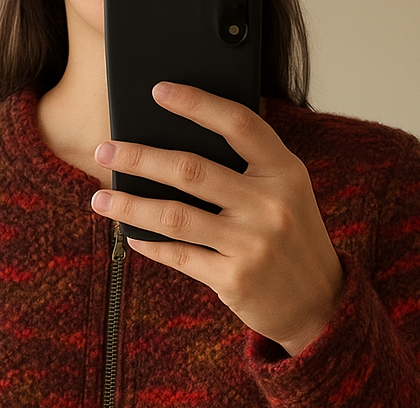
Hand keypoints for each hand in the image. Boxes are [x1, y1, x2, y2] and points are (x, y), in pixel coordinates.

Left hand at [90, 82, 343, 356]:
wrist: (319, 304)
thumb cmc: (291, 240)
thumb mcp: (287, 195)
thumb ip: (250, 170)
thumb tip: (176, 149)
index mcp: (285, 172)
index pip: (239, 124)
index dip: (197, 104)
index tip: (159, 92)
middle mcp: (269, 205)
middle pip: (192, 170)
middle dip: (140, 157)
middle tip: (105, 150)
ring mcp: (251, 244)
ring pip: (175, 216)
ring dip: (130, 206)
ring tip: (100, 199)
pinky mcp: (234, 279)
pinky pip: (180, 255)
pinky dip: (150, 244)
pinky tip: (132, 235)